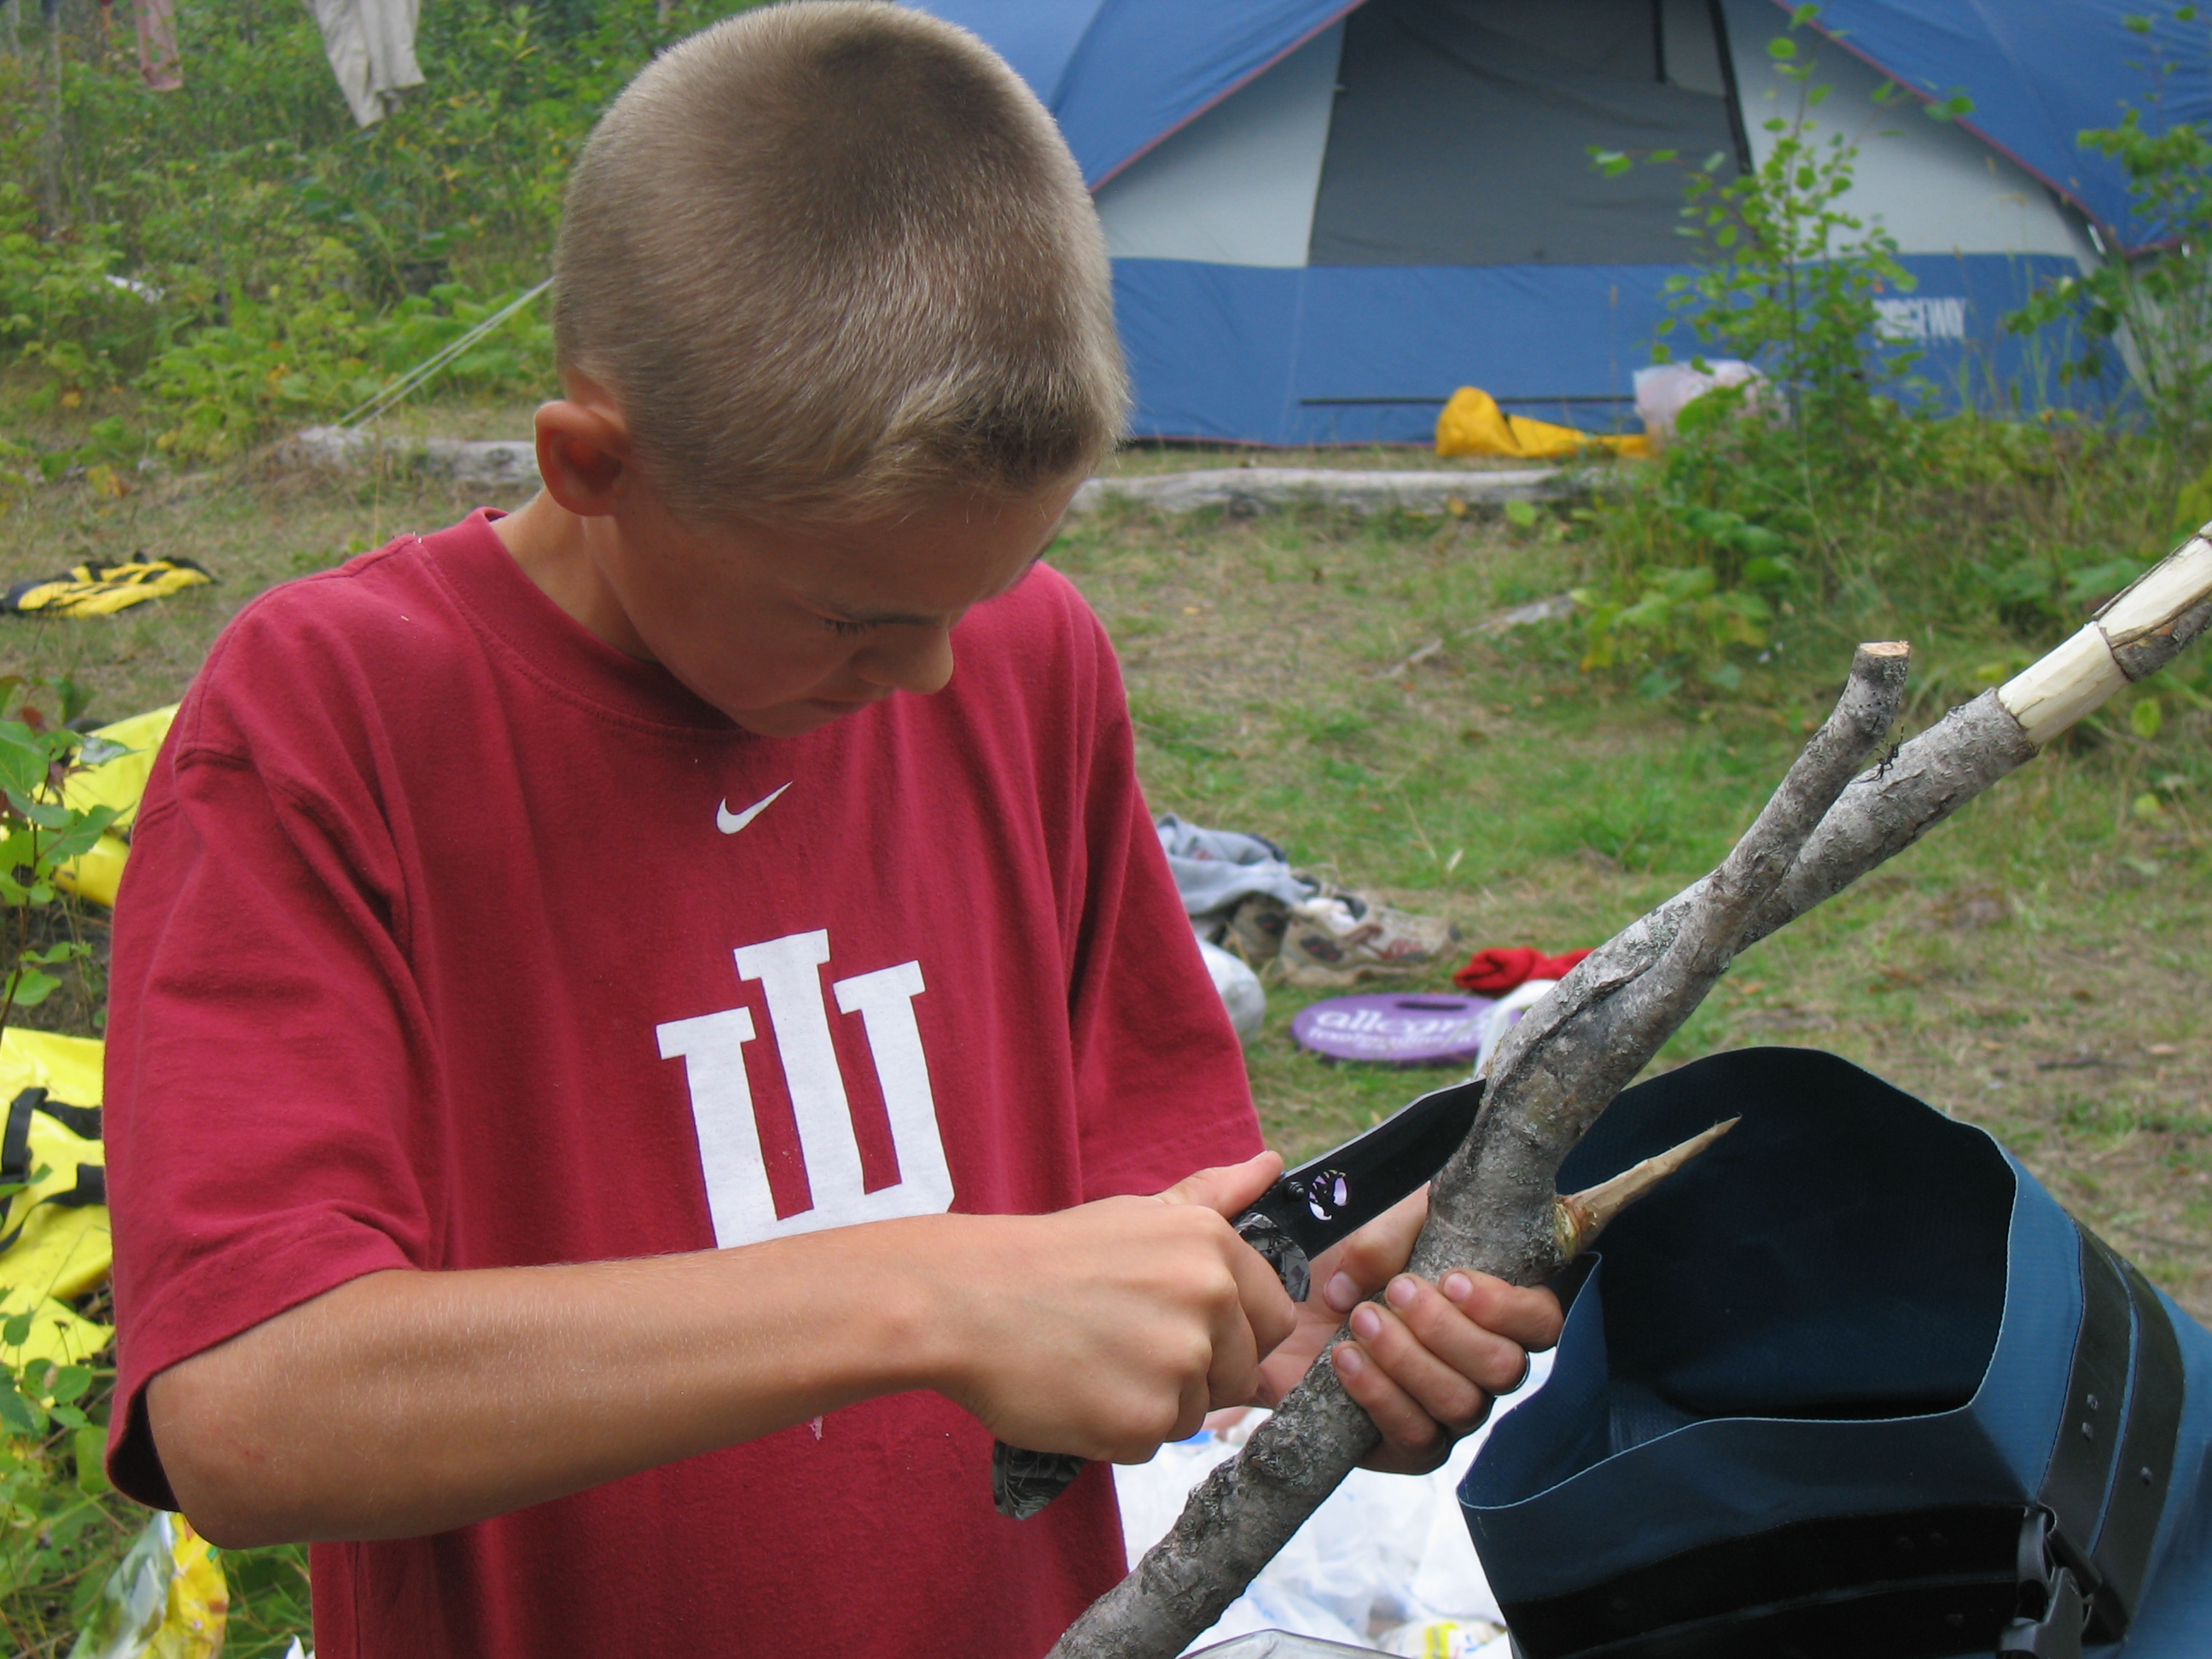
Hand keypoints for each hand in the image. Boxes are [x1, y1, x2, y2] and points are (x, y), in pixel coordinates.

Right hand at [931, 1152, 1299, 1462]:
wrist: (964, 1299)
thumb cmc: (1048, 1257)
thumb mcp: (1139, 1214)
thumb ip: (1213, 1197)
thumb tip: (1271, 1167)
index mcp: (1213, 1247)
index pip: (1276, 1319)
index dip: (1235, 1334)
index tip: (1184, 1329)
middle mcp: (1209, 1300)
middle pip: (1244, 1373)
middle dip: (1198, 1374)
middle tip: (1128, 1348)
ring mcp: (1179, 1363)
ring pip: (1197, 1411)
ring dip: (1154, 1404)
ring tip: (1096, 1365)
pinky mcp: (1144, 1421)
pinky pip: (1154, 1443)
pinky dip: (1118, 1432)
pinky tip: (1079, 1393)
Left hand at [1253, 1186, 1562, 1473]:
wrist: (1294, 1311)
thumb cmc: (1353, 1266)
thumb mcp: (1373, 1225)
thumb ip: (1384, 1235)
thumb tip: (1354, 1283)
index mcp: (1496, 1310)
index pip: (1541, 1321)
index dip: (1508, 1308)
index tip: (1453, 1282)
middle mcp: (1484, 1366)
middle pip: (1505, 1368)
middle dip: (1446, 1330)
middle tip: (1396, 1291)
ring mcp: (1453, 1410)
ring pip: (1461, 1404)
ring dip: (1409, 1359)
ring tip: (1361, 1319)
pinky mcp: (1412, 1446)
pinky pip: (1417, 1437)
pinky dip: (1380, 1395)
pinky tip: (1346, 1359)